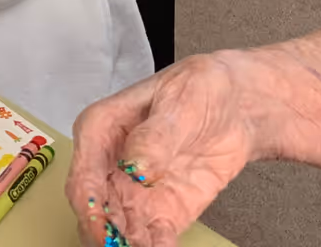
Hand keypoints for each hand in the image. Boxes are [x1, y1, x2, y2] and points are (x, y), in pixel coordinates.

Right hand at [69, 56, 252, 246]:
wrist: (236, 104)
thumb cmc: (198, 88)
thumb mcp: (178, 101)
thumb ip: (156, 135)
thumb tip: (136, 166)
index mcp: (102, 130)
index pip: (84, 175)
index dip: (89, 206)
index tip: (102, 228)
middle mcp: (112, 166)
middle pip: (97, 211)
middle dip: (106, 236)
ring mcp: (136, 192)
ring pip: (121, 230)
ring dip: (129, 245)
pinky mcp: (164, 212)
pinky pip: (154, 238)